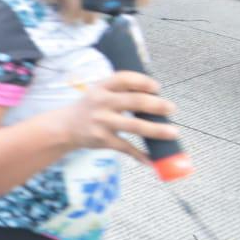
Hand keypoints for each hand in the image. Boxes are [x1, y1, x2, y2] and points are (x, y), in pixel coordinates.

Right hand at [58, 72, 177, 162]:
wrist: (65, 127)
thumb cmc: (90, 107)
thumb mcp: (99, 92)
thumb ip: (122, 91)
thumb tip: (156, 95)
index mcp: (101, 87)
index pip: (124, 79)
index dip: (142, 82)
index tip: (157, 87)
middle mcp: (101, 103)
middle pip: (134, 102)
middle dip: (156, 105)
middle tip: (171, 108)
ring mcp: (102, 122)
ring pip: (134, 126)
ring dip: (157, 130)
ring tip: (174, 132)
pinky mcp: (102, 140)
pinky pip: (126, 148)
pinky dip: (140, 155)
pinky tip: (152, 160)